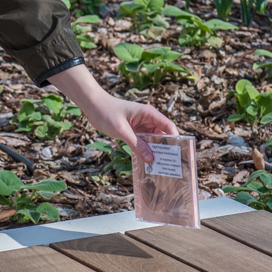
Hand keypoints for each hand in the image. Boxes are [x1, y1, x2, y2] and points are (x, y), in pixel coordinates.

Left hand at [48, 64, 177, 161]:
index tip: (179, 154)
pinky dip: (146, 150)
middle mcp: (148, 119)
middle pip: (163, 134)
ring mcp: (141, 125)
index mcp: (149, 113)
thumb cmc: (107, 112)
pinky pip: (144, 141)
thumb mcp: (122, 130)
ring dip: (155, 150)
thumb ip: (137, 144)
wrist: (92, 105)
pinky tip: (147, 161)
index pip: (168, 126)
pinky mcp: (134, 130)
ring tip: (160, 166)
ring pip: (153, 139)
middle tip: (170, 165)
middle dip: (166, 148)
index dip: (175, 139)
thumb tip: (151, 159)